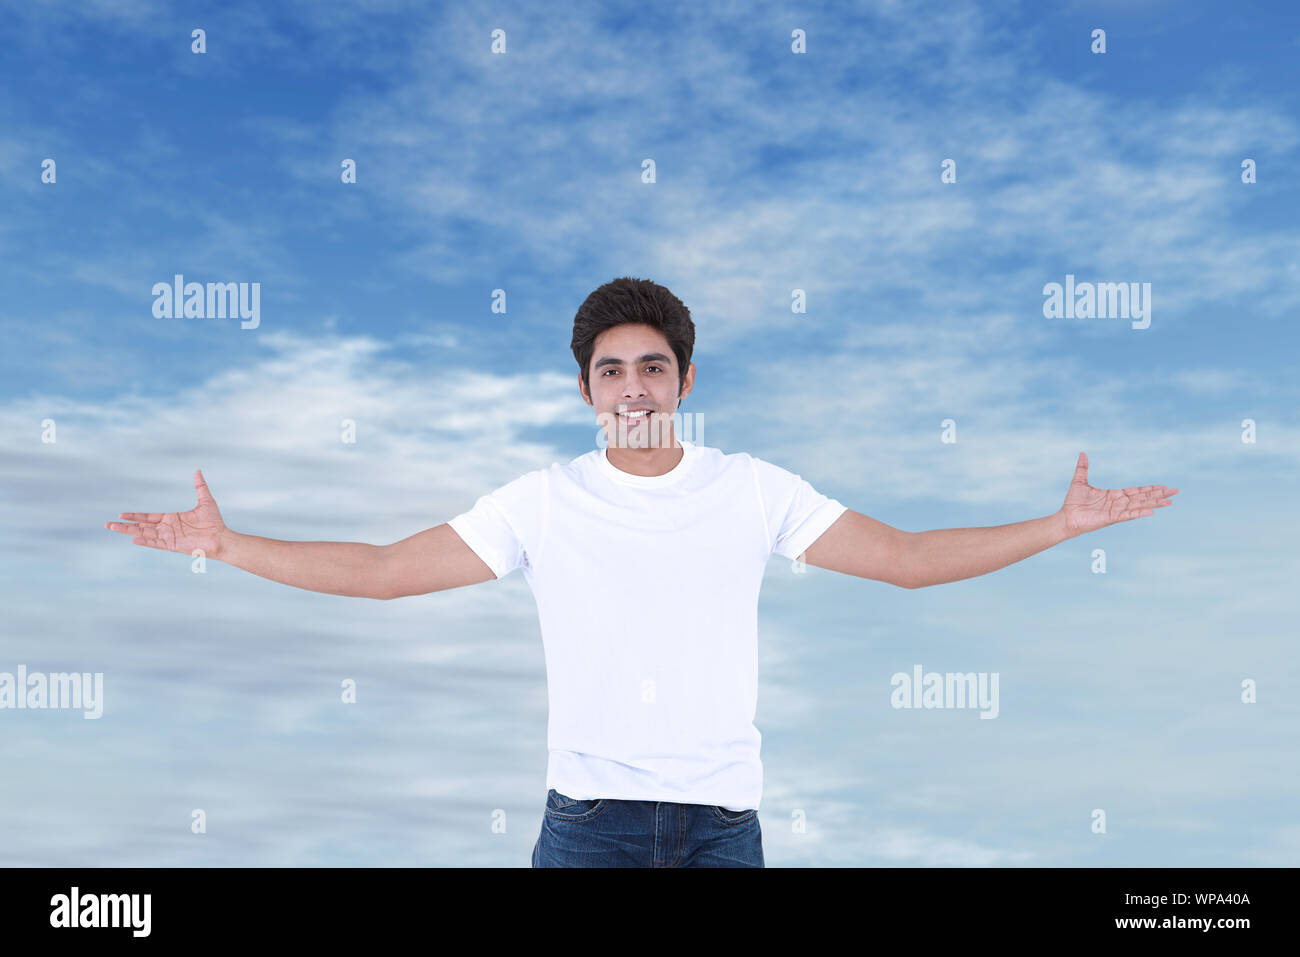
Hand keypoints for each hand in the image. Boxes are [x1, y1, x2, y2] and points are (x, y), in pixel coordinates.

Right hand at [105, 469, 229, 558]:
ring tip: (113, 528)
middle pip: (141, 526)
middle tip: (108, 524)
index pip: (148, 517)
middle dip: (125, 525)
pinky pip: (155, 543)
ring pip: (144, 534)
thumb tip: (198, 470)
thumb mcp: (205, 500)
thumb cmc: (215, 522)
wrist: (221, 537)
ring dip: (128, 531)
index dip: (135, 516)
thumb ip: (200, 486)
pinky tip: (133, 539)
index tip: (121, 514)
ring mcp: (168, 537)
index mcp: (171, 519)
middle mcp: (167, 528)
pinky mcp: (172, 546)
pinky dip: (145, 541)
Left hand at [1058, 452, 1176, 538]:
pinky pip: (1128, 515)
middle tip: (1175, 491)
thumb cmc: (1072, 502)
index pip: (1136, 491)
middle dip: (1158, 494)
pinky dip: (1140, 512)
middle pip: (1142, 497)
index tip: (1163, 486)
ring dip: (1155, 503)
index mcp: (1113, 495)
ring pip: (1139, 505)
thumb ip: (1083, 468)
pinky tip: (1152, 511)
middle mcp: (1118, 503)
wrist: (1066, 517)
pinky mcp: (1111, 518)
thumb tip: (1083, 453)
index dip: (1149, 488)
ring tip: (1170, 502)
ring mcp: (1116, 511)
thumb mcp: (1079, 481)